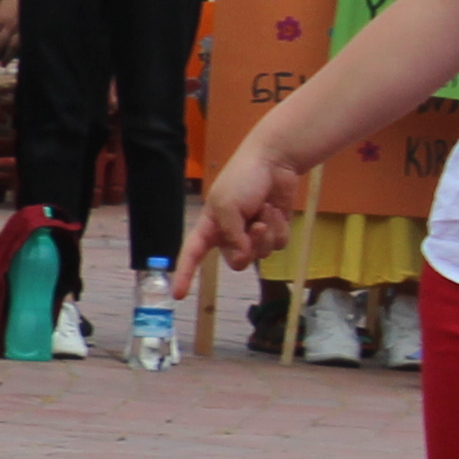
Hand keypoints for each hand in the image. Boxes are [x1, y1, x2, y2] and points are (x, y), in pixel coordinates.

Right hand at [185, 137, 300, 306]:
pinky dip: (280, 228)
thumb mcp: (227, 206)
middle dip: (250, 246)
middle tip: (256, 226)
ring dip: (267, 233)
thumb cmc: (242, 179)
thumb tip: (242, 256)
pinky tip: (276, 211)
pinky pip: (278, 245)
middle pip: (237, 261)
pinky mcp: (274, 231)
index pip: (192, 254)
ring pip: (261, 255)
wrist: (274, 163)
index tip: (179, 296)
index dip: (185, 274)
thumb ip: (231, 235)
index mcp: (210, 227)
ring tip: (266, 210)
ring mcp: (253, 234)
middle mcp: (230, 234)